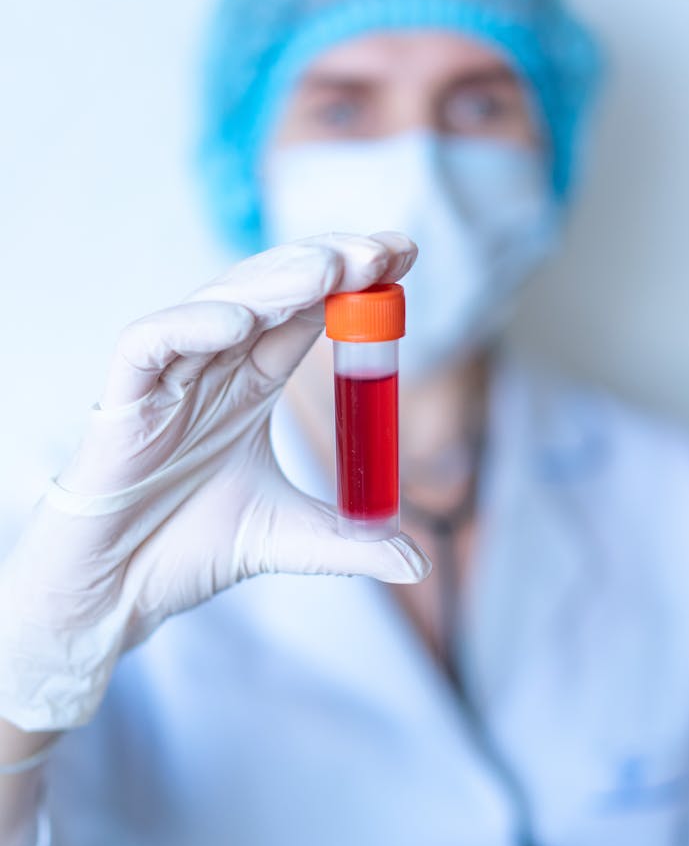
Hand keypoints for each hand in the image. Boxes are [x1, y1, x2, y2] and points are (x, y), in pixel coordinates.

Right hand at [0, 232, 429, 731]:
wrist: (114, 594)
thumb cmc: (186, 549)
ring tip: (328, 270)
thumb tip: (418, 563)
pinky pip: (150, 344)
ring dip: (272, 283)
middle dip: (326, 265)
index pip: (306, 313)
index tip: (403, 258)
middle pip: (270, 292)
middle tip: (381, 251)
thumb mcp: (286, 538)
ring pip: (218, 306)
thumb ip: (350, 543)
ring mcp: (169, 379)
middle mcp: (213, 368)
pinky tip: (241, 324)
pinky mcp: (123, 401)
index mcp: (250, 384)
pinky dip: (192, 327)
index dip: (352, 282)